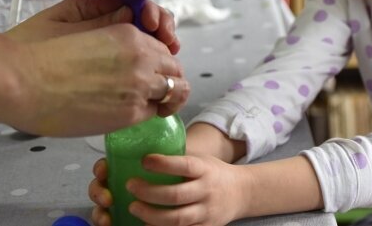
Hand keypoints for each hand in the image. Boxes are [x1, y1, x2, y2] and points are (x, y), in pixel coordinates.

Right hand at [2, 0, 187, 135]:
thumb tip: (126, 16)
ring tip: (155, 104)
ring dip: (167, 97)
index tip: (148, 68)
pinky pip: (154, 112)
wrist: (18, 83)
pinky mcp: (130, 113)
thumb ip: (105, 17)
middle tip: (155, 88)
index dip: (158, 58)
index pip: (162, 46)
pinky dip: (149, 113)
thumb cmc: (36, 50)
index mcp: (129, 33)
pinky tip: (134, 114)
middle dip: (168, 77)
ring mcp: (139, 85)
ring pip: (174, 91)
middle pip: (174, 68)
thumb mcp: (73, 18)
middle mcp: (142, 57)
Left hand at [90, 154, 249, 225]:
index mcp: (205, 170)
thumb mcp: (201, 160)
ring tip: (133, 207)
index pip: (184, 165)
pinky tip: (146, 224)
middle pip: (176, 195)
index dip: (163, 164)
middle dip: (149, 192)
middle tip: (131, 186)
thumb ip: (179, 160)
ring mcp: (206, 212)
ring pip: (176, 219)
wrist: (241, 192)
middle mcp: (207, 191)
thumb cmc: (213, 173)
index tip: (144, 161)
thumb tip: (144, 152)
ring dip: (151, 215)